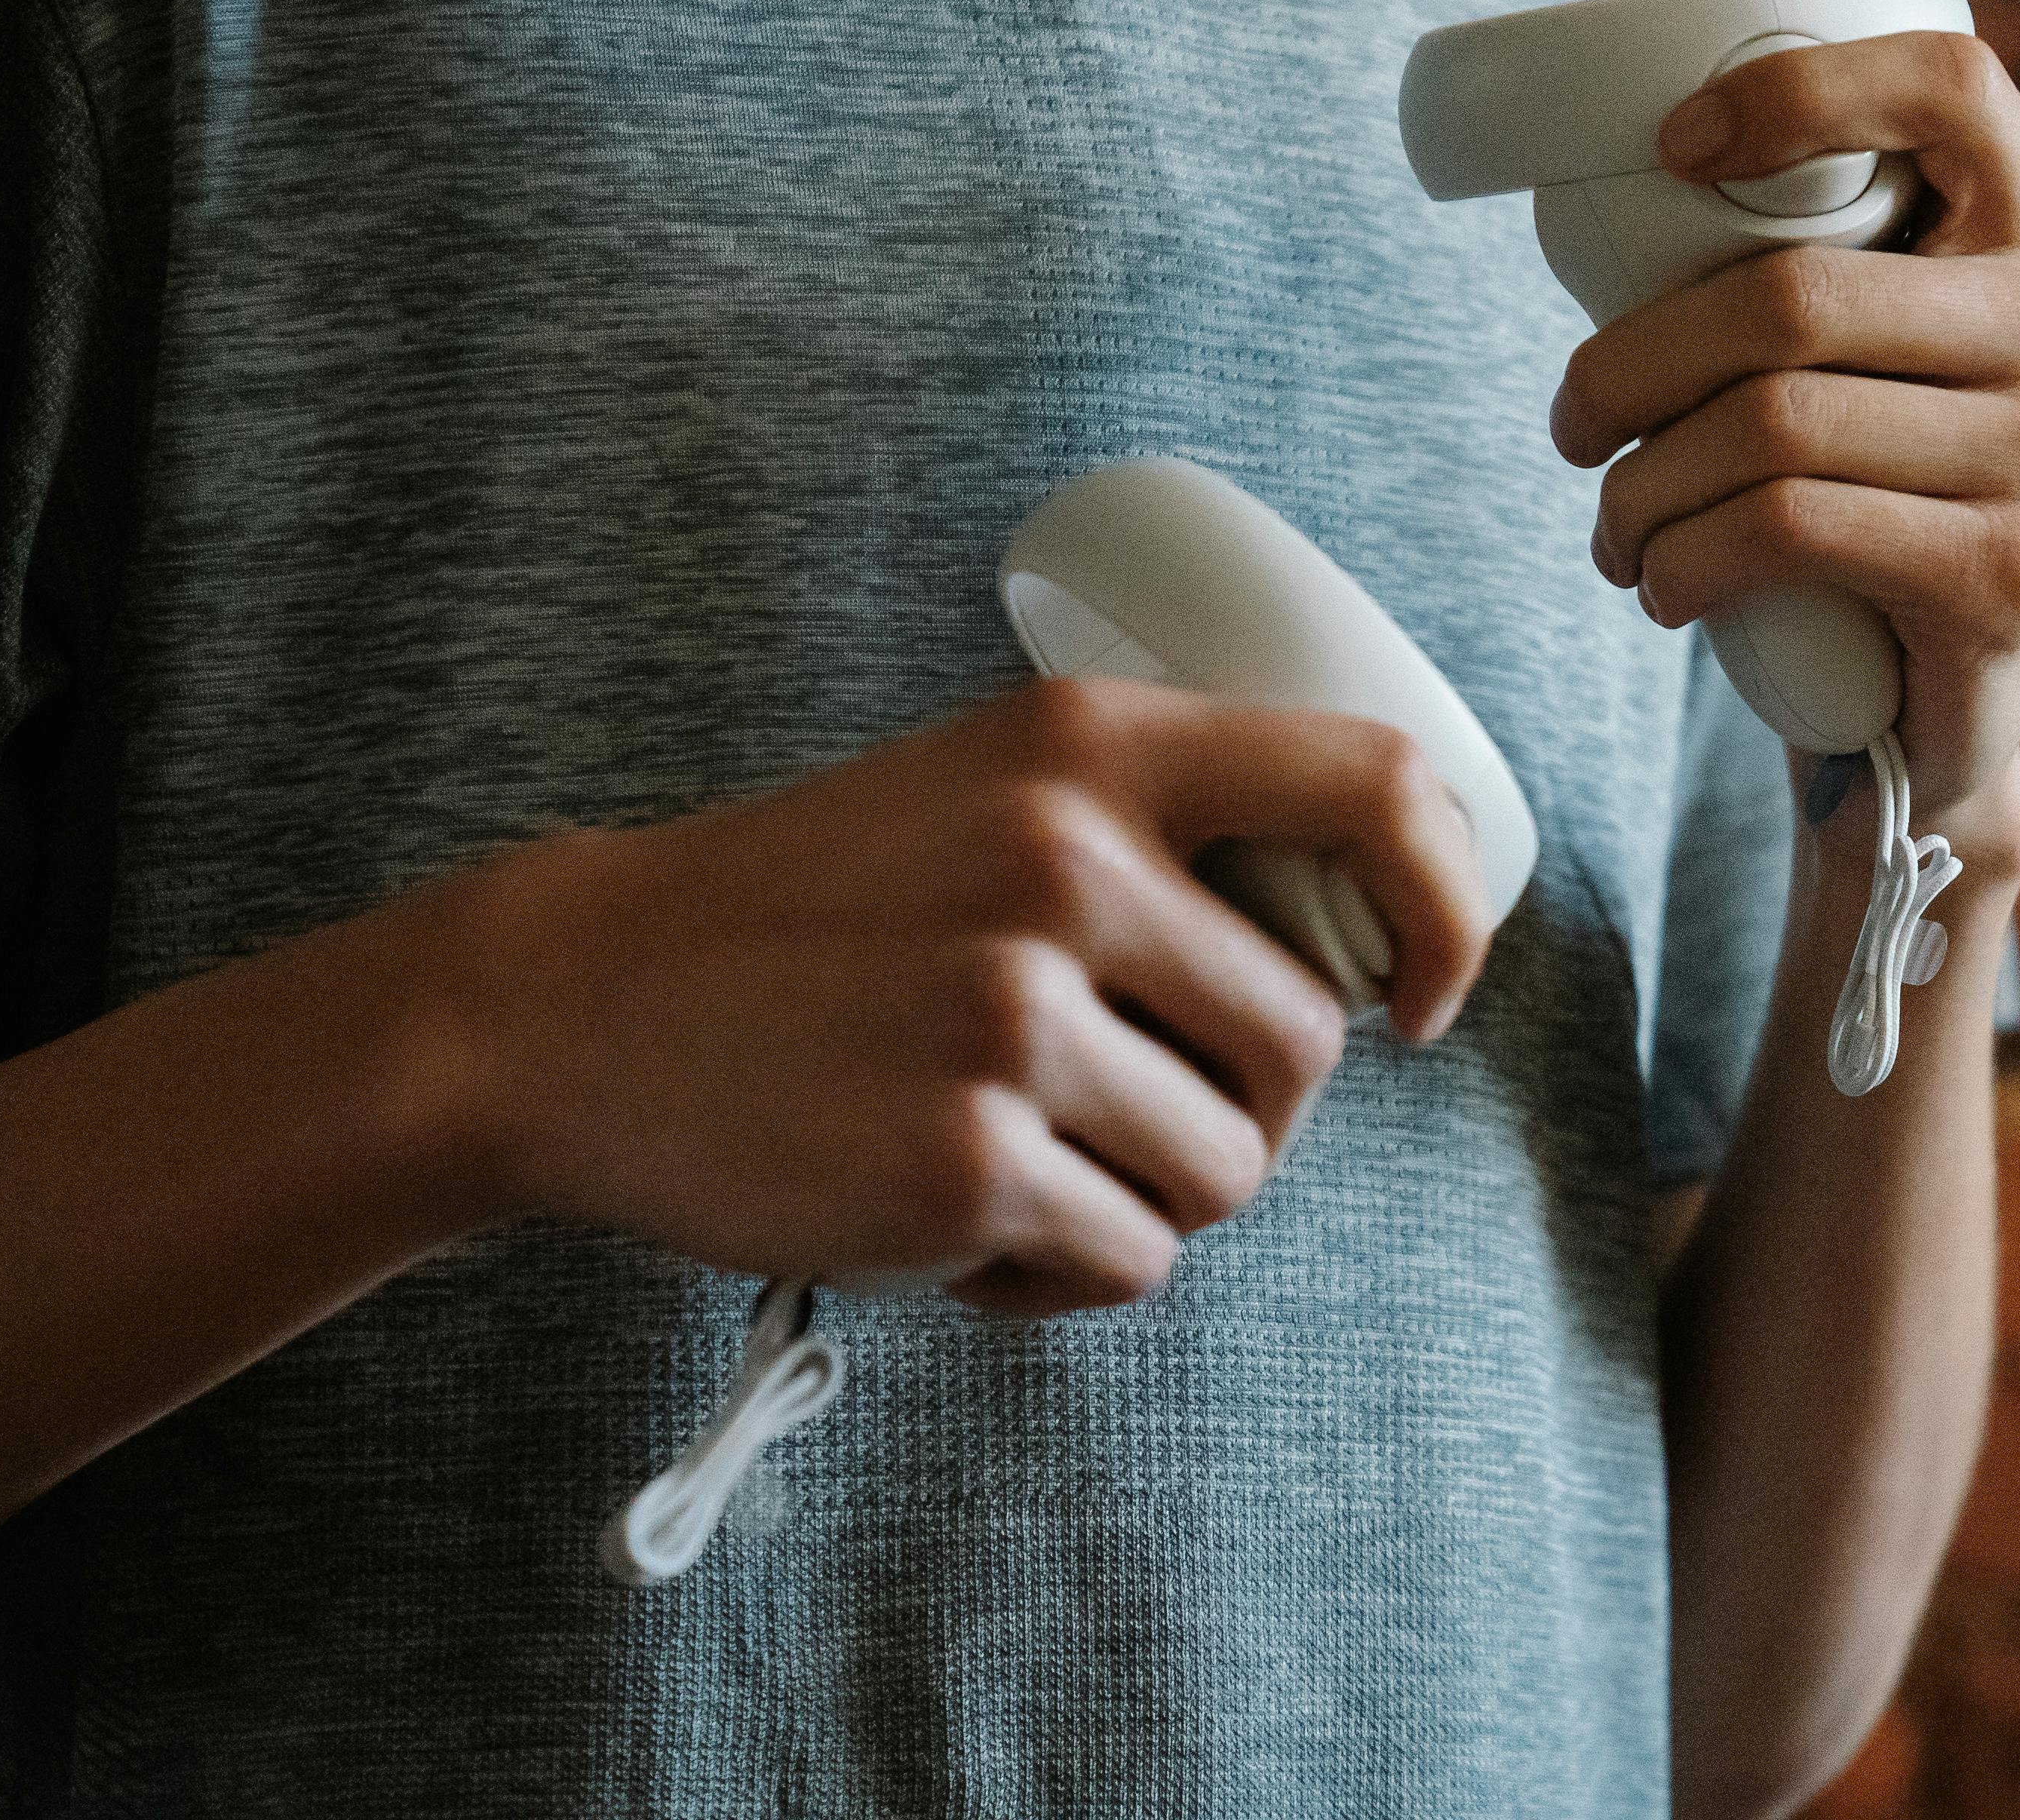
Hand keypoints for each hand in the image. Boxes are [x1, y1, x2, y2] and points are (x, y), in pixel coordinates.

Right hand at [437, 678, 1488, 1314]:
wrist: (574, 1004)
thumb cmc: (810, 909)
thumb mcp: (985, 785)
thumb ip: (1154, 830)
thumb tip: (1359, 951)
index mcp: (1090, 746)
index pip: (1374, 782)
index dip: (1445, 903)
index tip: (1417, 996)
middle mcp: (1066, 862)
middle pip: (1303, 1045)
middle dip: (1240, 1109)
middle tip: (1116, 1109)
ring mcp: (1014, 1019)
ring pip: (1227, 1172)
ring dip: (1147, 1198)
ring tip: (1019, 1156)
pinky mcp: (966, 1166)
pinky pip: (1129, 1262)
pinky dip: (1064, 1273)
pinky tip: (964, 1226)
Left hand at [1548, 29, 2019, 846]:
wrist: (1923, 712)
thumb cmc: (1851, 494)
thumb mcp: (1845, 354)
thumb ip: (1799, 261)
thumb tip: (1614, 181)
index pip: (1950, 84)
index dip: (1798, 90)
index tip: (1673, 150)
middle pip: (1795, 295)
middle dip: (1632, 366)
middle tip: (1574, 424)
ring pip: (1773, 423)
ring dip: (1642, 487)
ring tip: (1615, 527)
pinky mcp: (2009, 577)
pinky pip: (1792, 527)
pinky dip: (1686, 557)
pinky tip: (1663, 585)